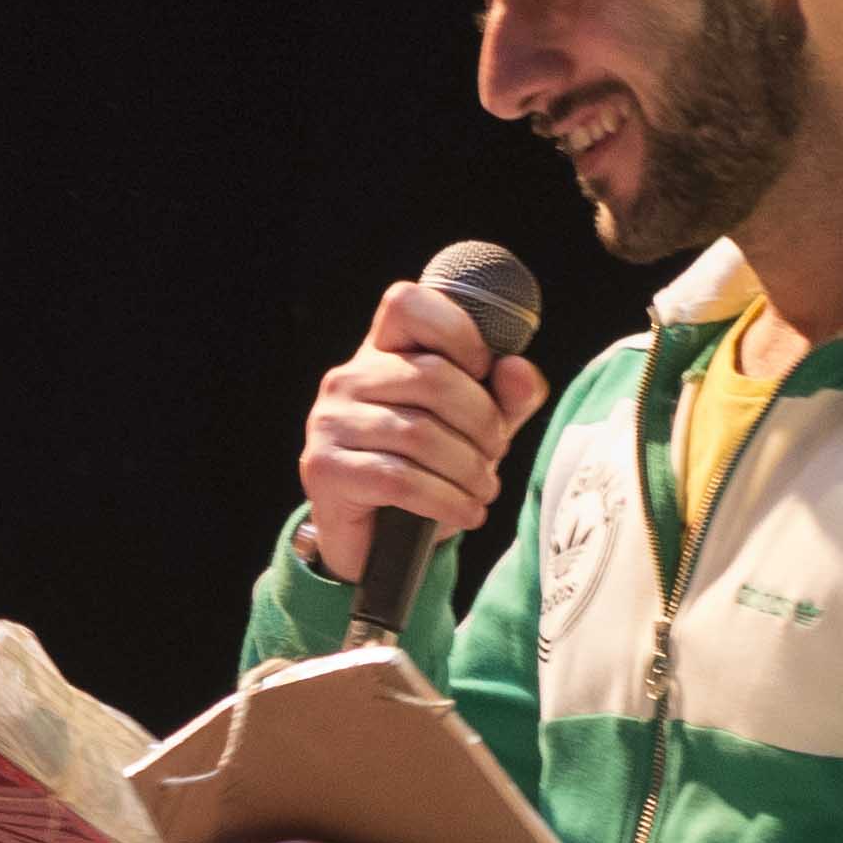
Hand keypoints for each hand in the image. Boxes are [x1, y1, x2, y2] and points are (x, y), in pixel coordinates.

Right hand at [298, 274, 554, 591]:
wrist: (376, 539)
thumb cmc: (428, 469)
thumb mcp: (477, 428)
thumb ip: (505, 397)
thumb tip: (518, 370)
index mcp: (381, 352)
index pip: (407, 303)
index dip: (457, 331)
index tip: (483, 372)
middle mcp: (348, 378)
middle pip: (432, 378)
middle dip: (482, 422)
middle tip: (496, 453)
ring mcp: (330, 422)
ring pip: (420, 434)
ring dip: (469, 470)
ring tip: (483, 490)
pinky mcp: (324, 469)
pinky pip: (400, 480)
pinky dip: (447, 501)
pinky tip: (466, 512)